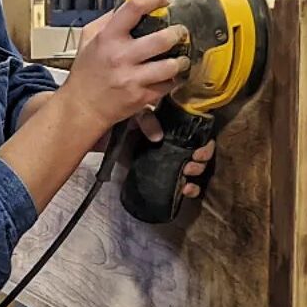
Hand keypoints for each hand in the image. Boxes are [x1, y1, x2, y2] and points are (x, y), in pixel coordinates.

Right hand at [60, 0, 186, 133]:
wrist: (82, 108)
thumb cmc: (86, 73)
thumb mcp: (88, 39)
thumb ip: (107, 20)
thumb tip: (129, 2)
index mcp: (108, 38)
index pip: (134, 8)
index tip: (164, 0)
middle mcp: (121, 57)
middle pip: (162, 39)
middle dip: (177, 33)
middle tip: (181, 32)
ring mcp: (133, 79)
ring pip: (171, 66)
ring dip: (181, 60)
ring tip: (181, 57)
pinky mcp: (142, 97)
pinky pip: (168, 85)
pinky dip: (173, 80)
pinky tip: (170, 76)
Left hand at [91, 112, 217, 197]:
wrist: (102, 144)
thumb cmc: (120, 128)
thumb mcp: (133, 117)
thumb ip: (145, 119)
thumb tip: (158, 136)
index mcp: (171, 130)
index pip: (197, 135)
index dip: (204, 144)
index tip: (198, 152)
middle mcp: (174, 146)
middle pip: (200, 152)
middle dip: (202, 158)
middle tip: (192, 164)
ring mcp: (170, 162)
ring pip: (196, 167)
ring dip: (197, 172)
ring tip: (187, 173)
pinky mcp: (163, 177)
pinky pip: (184, 184)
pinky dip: (192, 188)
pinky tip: (186, 189)